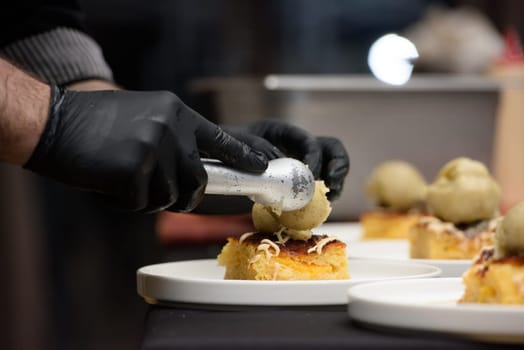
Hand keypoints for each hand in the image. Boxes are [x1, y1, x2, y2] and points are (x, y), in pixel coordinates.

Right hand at [24, 86, 267, 212]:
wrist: (54, 121)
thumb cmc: (98, 124)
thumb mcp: (146, 117)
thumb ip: (173, 139)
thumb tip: (195, 171)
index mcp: (176, 113)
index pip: (221, 138)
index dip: (243, 155)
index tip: (261, 166)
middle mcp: (171, 128)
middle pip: (197, 180)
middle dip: (185, 196)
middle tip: (166, 196)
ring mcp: (153, 148)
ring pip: (168, 196)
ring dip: (147, 198)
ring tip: (122, 178)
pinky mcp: (133, 170)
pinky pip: (139, 204)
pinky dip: (123, 202)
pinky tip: (106, 183)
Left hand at [224, 120, 348, 199]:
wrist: (214, 165)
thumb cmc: (222, 148)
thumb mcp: (233, 142)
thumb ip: (250, 147)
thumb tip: (270, 162)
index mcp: (281, 133)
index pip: (307, 140)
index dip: (314, 155)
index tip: (310, 172)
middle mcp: (294, 147)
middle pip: (330, 150)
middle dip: (337, 166)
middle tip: (330, 184)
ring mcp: (297, 166)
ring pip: (329, 170)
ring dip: (335, 184)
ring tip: (330, 199)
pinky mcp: (294, 185)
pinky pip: (315, 191)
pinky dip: (320, 200)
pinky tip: (316, 210)